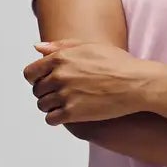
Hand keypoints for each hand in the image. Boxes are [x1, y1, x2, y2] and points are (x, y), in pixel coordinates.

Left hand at [24, 39, 150, 124]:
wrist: (135, 84)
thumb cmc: (117, 63)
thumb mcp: (89, 46)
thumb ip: (61, 46)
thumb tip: (37, 48)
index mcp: (60, 58)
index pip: (30, 72)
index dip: (35, 79)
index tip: (44, 82)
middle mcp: (59, 76)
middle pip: (37, 90)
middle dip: (44, 93)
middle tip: (58, 95)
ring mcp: (65, 95)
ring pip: (42, 105)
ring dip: (50, 106)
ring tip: (64, 105)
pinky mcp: (73, 113)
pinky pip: (51, 119)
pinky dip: (55, 119)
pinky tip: (66, 115)